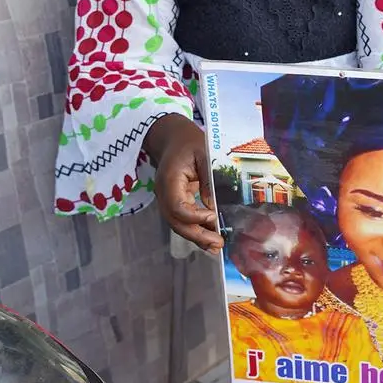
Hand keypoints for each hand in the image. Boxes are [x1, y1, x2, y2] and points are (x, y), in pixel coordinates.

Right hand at [146, 114, 223, 253]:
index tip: (213, 217)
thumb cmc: (189, 141)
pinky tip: (209, 238)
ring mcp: (166, 198)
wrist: (172, 137)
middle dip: (197, 235)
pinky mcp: (173, 200)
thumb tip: (213, 206)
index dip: (195, 216)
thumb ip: (208, 179)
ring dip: (196, 236)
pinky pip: (181, 219)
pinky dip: (194, 229)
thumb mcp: (204, 154)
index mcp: (169, 180)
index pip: (177, 206)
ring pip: (177, 224)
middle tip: (218, 244)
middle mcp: (163, 193)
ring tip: (215, 246)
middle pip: (176, 221)